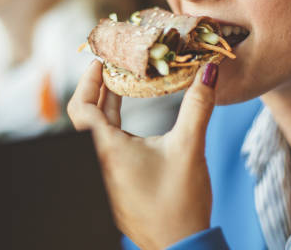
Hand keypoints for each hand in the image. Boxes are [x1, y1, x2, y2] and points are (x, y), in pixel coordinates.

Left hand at [68, 60, 218, 248]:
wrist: (180, 247)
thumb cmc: (181, 203)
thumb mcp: (190, 148)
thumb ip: (198, 106)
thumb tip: (208, 71)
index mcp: (108, 150)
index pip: (81, 107)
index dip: (88, 80)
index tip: (101, 61)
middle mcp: (101, 161)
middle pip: (86, 116)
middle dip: (97, 87)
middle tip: (112, 64)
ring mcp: (107, 174)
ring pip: (96, 130)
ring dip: (106, 104)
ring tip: (120, 81)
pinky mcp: (117, 182)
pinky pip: (106, 143)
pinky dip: (113, 123)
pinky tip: (127, 113)